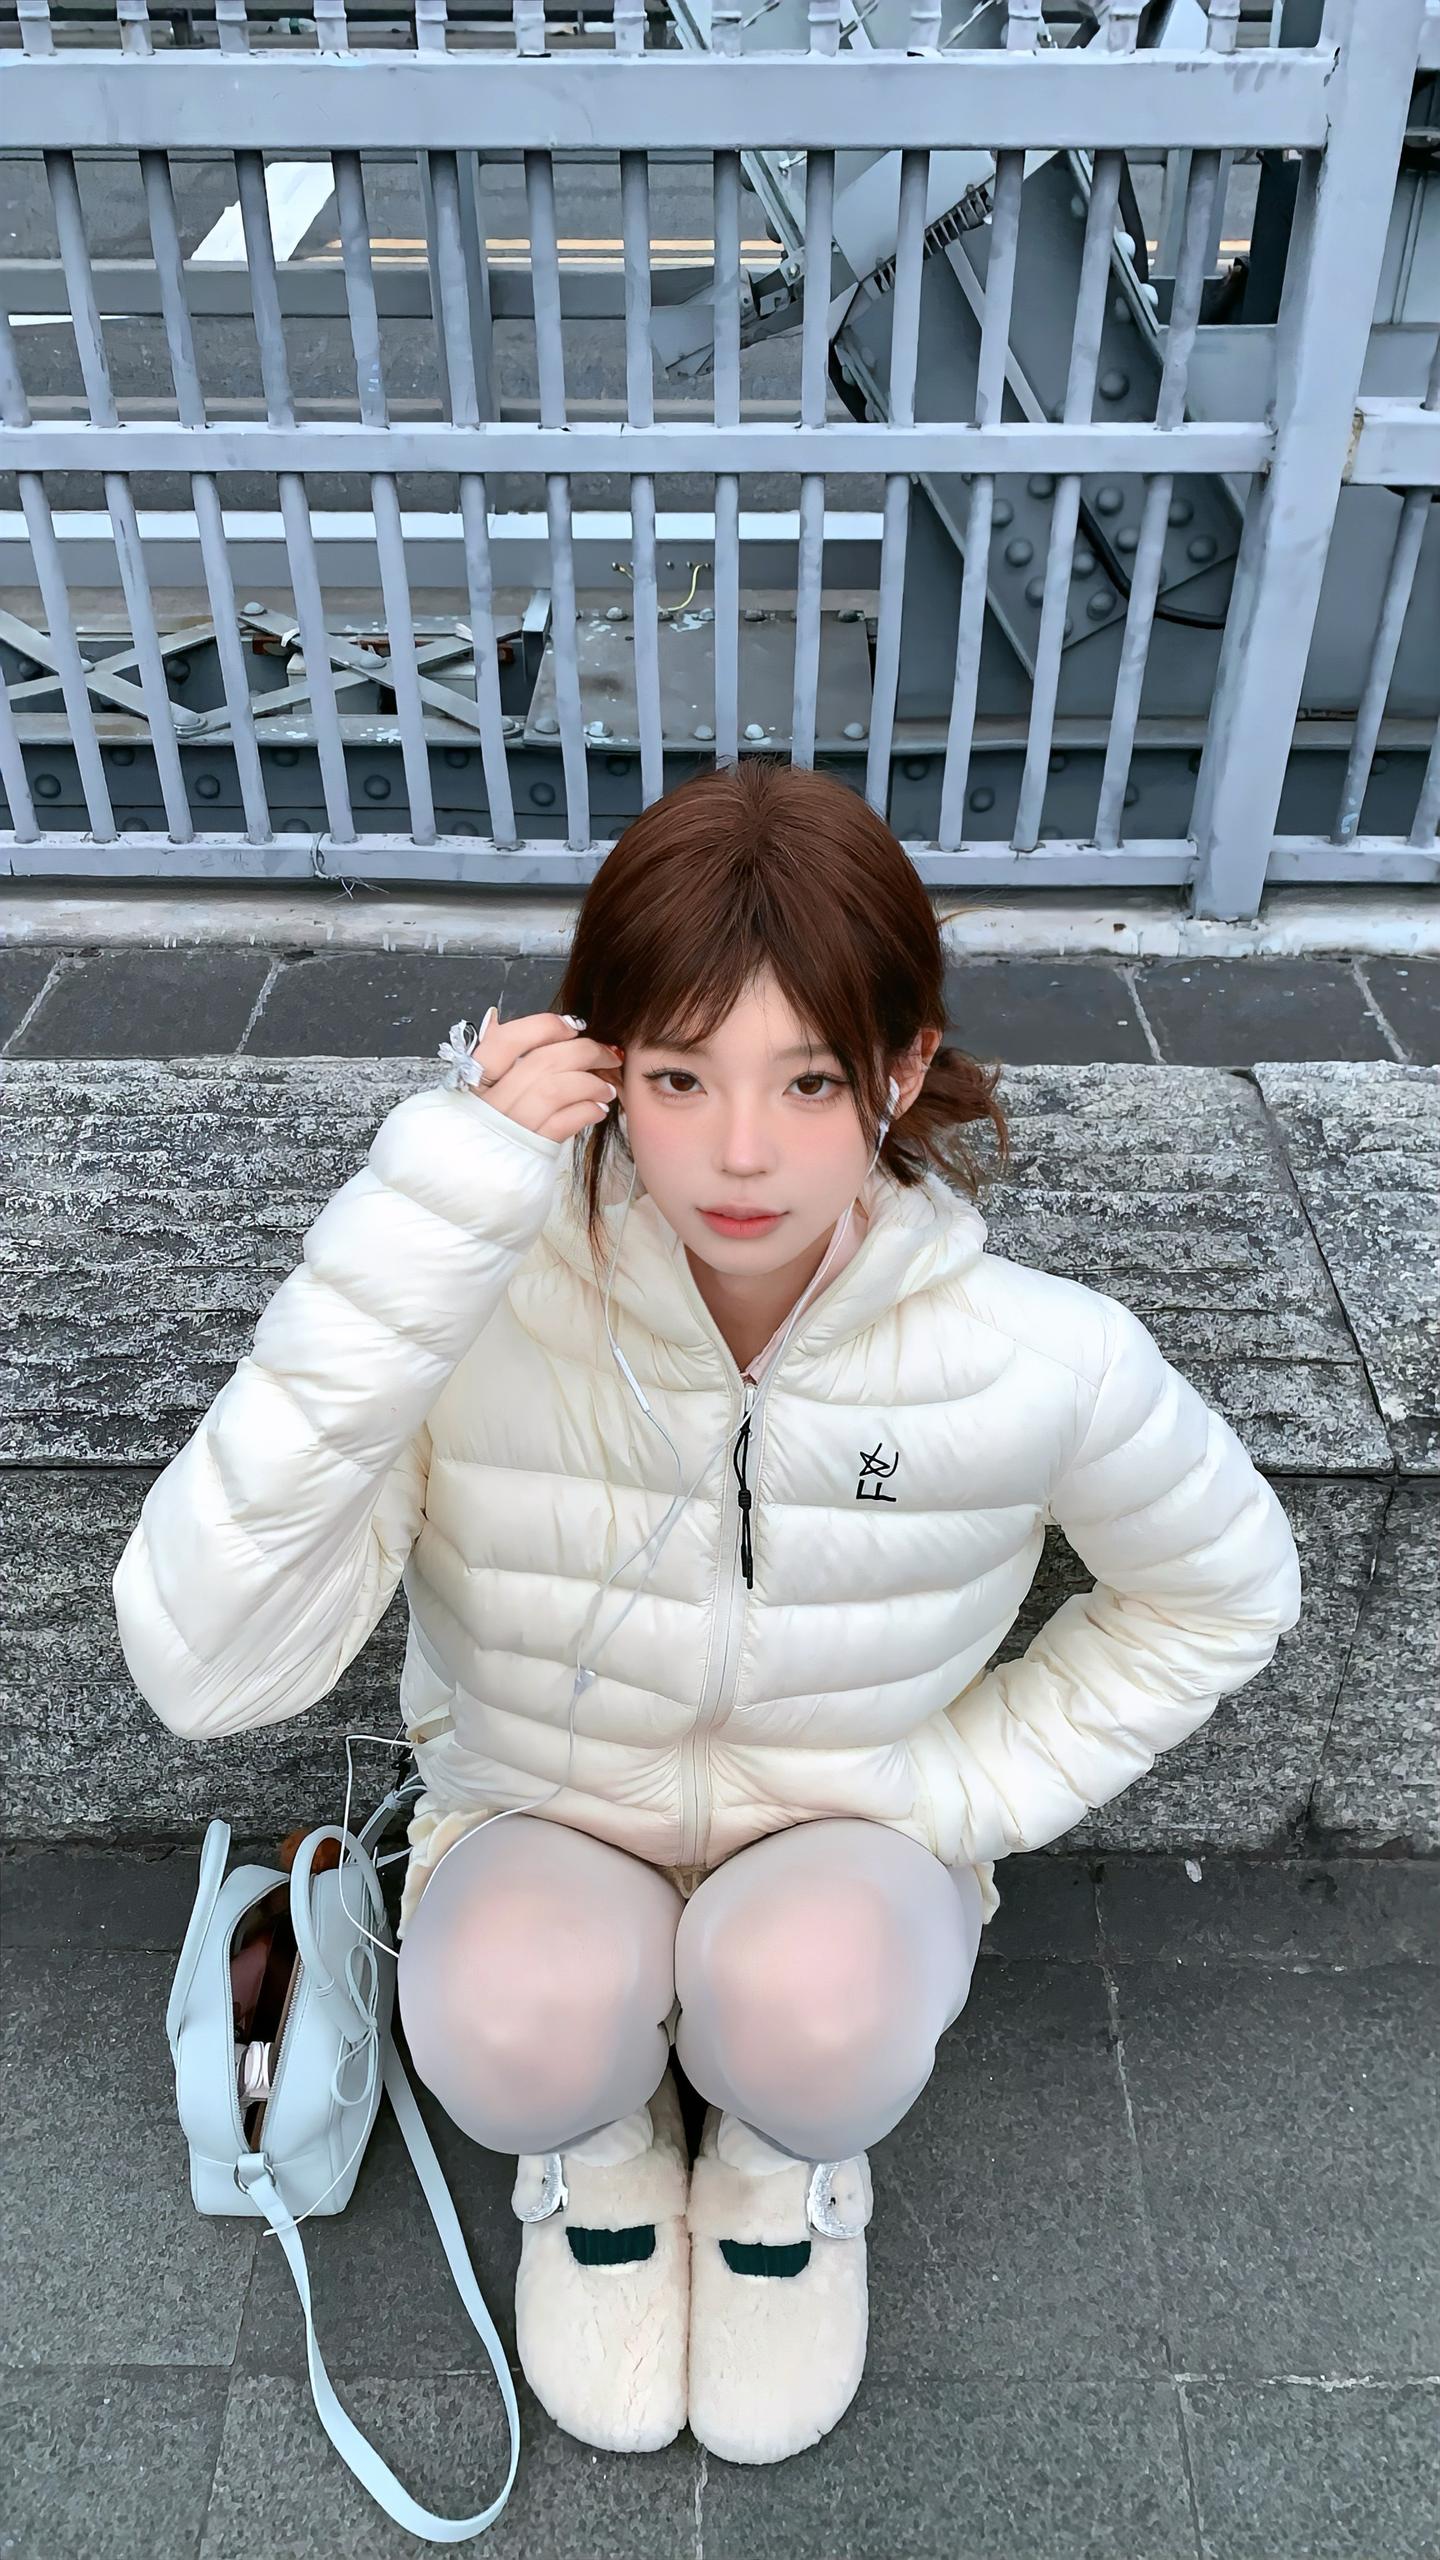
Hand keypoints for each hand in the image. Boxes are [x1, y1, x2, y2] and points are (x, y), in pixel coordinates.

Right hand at [463, 1011, 622, 1144]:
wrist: (470, 1183)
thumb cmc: (482, 1129)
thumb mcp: (475, 1092)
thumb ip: (490, 1059)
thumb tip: (498, 1019)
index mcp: (473, 1080)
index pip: (506, 1040)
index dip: (544, 1026)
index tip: (572, 1027)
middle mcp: (489, 1102)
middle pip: (542, 1062)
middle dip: (585, 1051)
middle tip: (608, 1054)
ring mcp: (510, 1128)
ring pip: (556, 1090)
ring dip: (591, 1083)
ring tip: (608, 1087)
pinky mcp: (530, 1151)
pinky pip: (564, 1123)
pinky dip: (587, 1111)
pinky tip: (598, 1110)